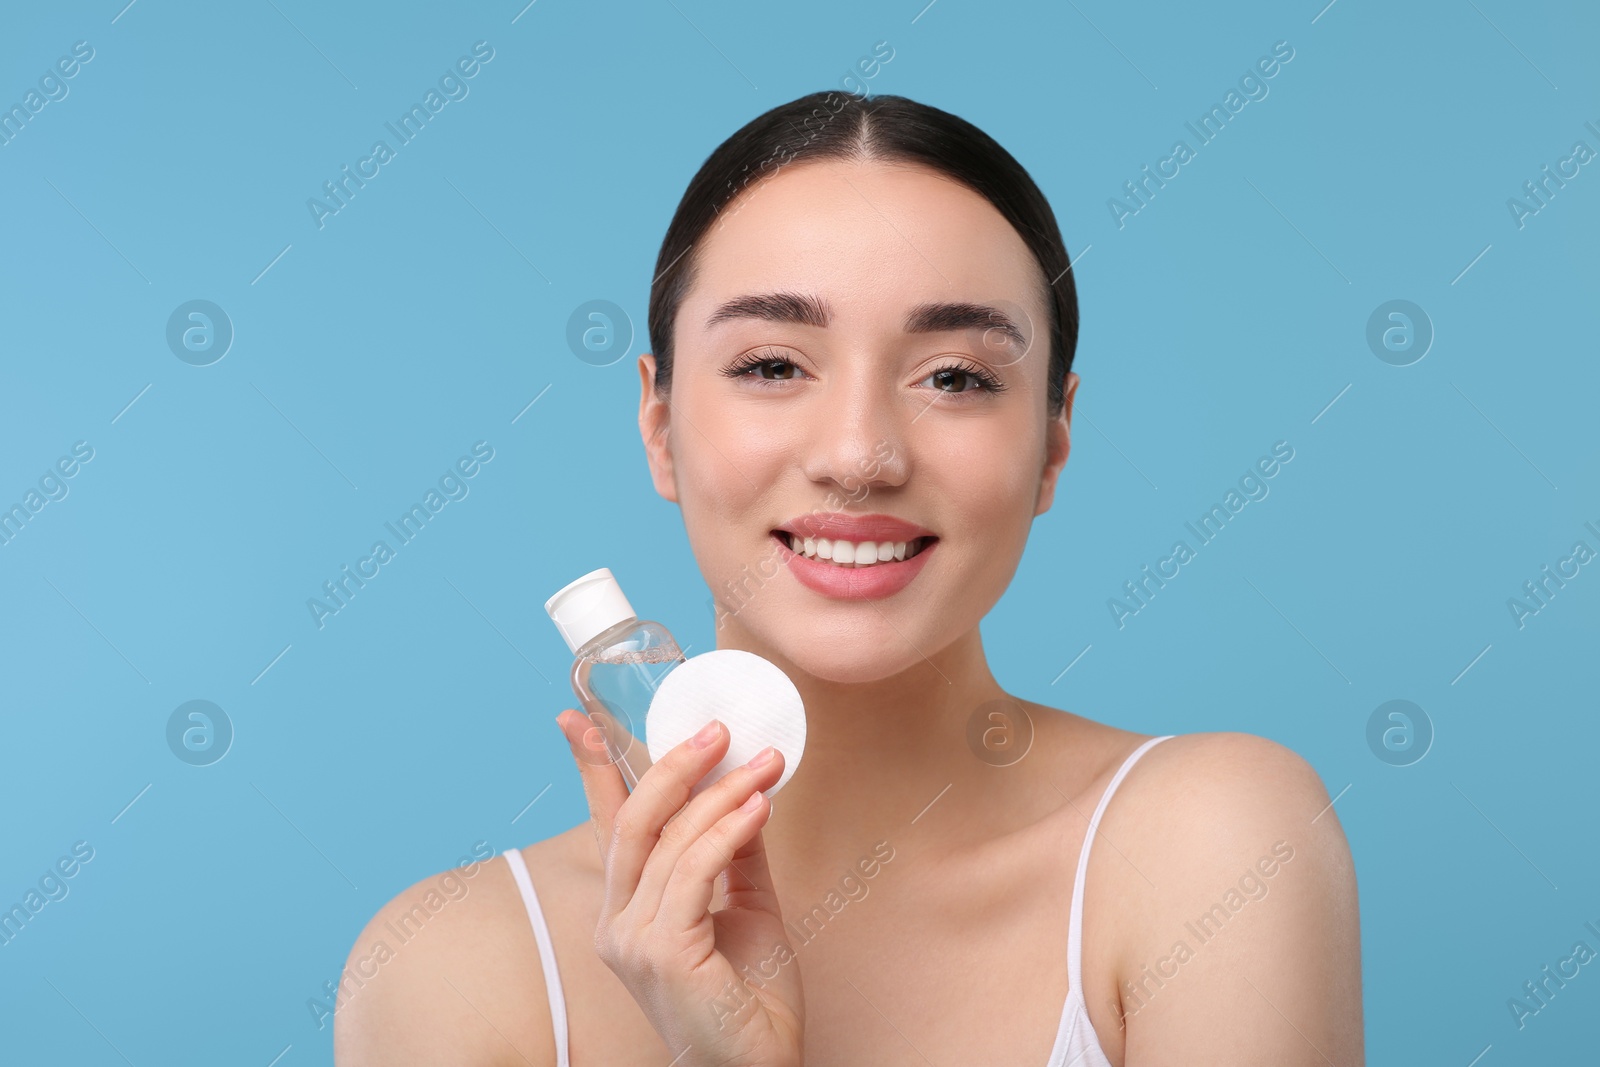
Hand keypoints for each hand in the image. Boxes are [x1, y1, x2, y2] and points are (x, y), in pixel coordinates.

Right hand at [557, 708, 803, 1066]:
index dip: (594, 769)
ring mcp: (632, 940)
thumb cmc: (751, 998)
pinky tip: (759, 807)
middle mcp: (616, 922)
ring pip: (669, 840)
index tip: (579, 718)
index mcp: (627, 910)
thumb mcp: (746, 906)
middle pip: (632, 822)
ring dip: (722, 794)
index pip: (608, 825)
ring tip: (765, 767)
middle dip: (671, 766)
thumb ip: (735, 850)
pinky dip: (727, 831)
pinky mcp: (661, 953)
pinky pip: (692, 872)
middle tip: (717, 731)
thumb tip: (744, 789)